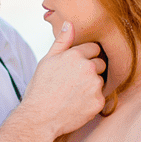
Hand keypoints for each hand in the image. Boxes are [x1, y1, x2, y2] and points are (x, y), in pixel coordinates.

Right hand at [22, 22, 105, 137]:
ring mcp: (95, 86)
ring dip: (92, 86)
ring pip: (101, 82)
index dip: (85, 57)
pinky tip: (77, 105)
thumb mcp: (47, 61)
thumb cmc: (40, 89)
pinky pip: (100, 98)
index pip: (94, 48)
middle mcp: (89, 68)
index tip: (76, 68)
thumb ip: (61, 42)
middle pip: (101, 64)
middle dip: (92, 71)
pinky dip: (91, 102)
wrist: (39, 118)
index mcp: (76, 55)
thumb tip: (69, 24)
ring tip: (73, 94)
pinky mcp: (98, 102)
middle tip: (74, 83)